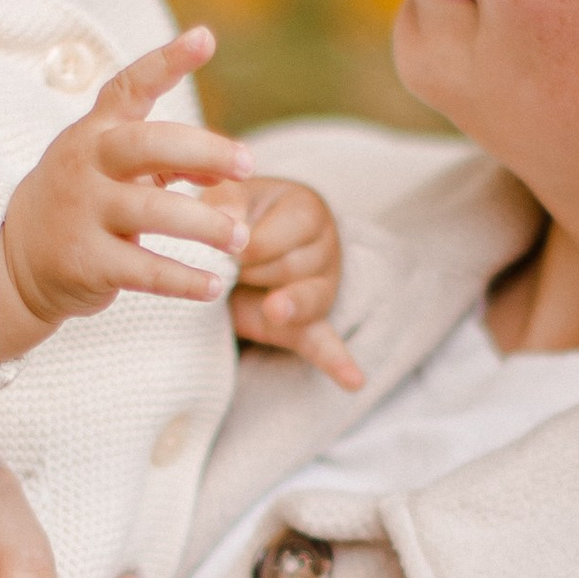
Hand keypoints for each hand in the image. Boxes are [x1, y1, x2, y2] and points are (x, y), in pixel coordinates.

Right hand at [0, 27, 250, 361]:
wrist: (15, 261)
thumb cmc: (84, 202)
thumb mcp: (115, 169)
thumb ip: (172, 160)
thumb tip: (230, 166)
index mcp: (95, 131)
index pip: (130, 86)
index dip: (167, 61)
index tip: (205, 38)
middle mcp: (86, 163)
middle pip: (148, 144)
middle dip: (204, 150)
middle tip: (249, 165)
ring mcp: (82, 211)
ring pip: (153, 210)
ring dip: (205, 224)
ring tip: (240, 238)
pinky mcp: (85, 260)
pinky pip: (144, 270)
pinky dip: (183, 279)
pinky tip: (212, 286)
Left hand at [229, 177, 361, 389]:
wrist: (235, 247)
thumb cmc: (235, 217)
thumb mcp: (229, 196)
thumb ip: (228, 202)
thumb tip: (231, 227)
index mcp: (307, 209)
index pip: (273, 238)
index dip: (242, 249)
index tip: (225, 248)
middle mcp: (325, 246)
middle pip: (289, 270)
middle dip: (252, 274)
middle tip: (234, 269)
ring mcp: (324, 287)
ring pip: (305, 303)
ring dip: (278, 305)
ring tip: (271, 308)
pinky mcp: (312, 323)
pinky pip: (326, 344)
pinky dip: (337, 362)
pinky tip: (353, 380)